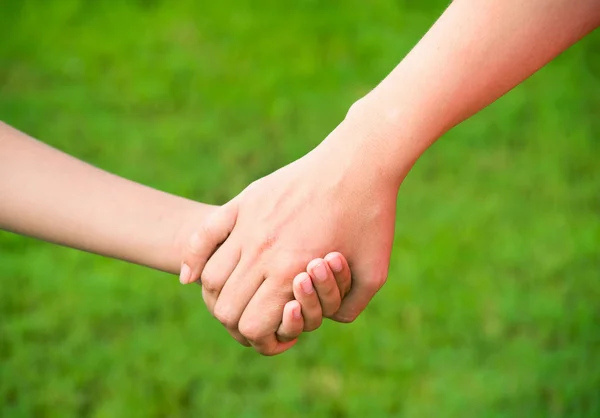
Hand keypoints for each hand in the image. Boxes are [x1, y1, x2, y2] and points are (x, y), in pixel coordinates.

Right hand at [181, 120, 398, 354]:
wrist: (359, 163)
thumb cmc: (371, 219)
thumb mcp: (373, 274)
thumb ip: (346, 309)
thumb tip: (320, 322)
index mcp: (290, 273)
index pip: (251, 327)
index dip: (262, 339)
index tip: (276, 334)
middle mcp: (262, 251)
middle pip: (226, 308)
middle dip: (241, 322)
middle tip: (259, 316)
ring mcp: (249, 224)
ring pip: (212, 277)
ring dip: (222, 295)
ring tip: (240, 295)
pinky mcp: (245, 202)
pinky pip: (203, 235)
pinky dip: (192, 260)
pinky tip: (192, 277)